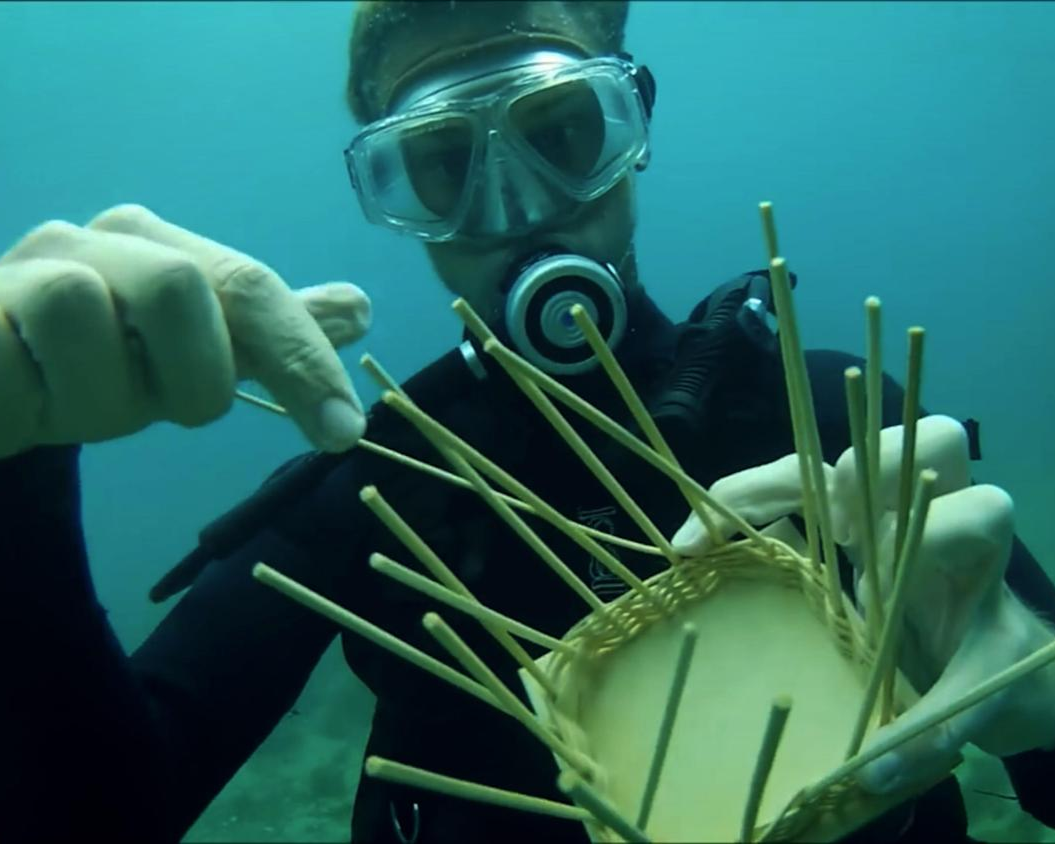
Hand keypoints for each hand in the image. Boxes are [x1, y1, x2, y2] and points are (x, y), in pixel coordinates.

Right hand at [0, 205, 370, 457]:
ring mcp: (22, 270)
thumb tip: (358, 308)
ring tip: (76, 399)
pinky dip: (39, 403)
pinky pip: (17, 367)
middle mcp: (94, 241)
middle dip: (190, 374)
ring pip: (90, 319)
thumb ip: (268, 337)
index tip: (344, 433)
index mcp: (159, 246)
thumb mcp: (190, 356)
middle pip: (183, 286)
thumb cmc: (90, 366)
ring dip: (103, 398)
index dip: (303, 358)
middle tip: (162, 403)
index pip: (252, 285)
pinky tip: (28, 397)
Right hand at [672, 415, 1054, 793]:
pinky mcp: (830, 516)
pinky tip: (692, 547)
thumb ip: (936, 729)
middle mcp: (924, 511)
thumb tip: (870, 773)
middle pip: (914, 444)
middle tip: (831, 526)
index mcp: (974, 551)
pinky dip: (735, 508)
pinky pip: (782, 488)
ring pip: (826, 460)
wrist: (973, 645)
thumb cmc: (983, 663)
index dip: (937, 527)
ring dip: (761, 490)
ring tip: (699, 540)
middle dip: (866, 470)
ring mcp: (872, 508)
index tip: (882, 567)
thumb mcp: (977, 697)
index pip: (976, 512)